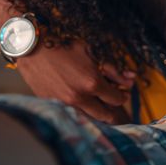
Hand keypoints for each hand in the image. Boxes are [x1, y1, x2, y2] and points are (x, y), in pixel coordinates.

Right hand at [14, 41, 133, 123]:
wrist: (33, 49)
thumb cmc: (65, 47)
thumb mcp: (93, 54)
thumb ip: (114, 70)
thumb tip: (131, 80)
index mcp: (92, 84)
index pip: (117, 99)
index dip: (122, 95)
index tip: (121, 91)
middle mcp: (79, 98)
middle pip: (105, 115)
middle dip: (112, 108)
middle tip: (112, 99)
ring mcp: (64, 104)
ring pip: (89, 117)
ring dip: (96, 111)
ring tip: (97, 101)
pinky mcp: (53, 106)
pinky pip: (72, 114)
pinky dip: (80, 110)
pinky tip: (81, 100)